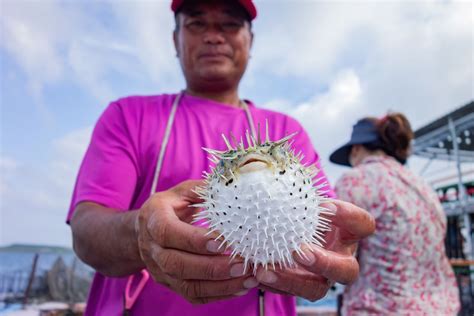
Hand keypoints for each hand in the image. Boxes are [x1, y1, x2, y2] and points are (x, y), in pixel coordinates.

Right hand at [136, 180, 257, 303]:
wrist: (145, 231)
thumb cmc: (171, 207)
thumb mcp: (182, 192)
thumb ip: (203, 189)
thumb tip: (233, 183)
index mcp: (153, 219)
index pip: (168, 232)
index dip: (194, 240)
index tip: (222, 241)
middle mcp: (152, 248)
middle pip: (178, 264)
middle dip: (212, 267)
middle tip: (242, 264)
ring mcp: (160, 270)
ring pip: (187, 285)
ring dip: (220, 285)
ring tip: (249, 279)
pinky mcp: (171, 284)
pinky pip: (194, 295)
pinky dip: (219, 294)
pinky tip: (241, 287)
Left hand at [255, 200, 374, 300]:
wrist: (288, 228)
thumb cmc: (299, 208)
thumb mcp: (302, 199)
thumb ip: (294, 190)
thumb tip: (260, 168)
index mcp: (347, 233)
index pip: (363, 225)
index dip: (349, 216)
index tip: (324, 205)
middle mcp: (340, 258)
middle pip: (347, 270)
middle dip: (325, 263)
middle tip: (299, 251)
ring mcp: (321, 277)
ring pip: (317, 290)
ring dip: (291, 280)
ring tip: (264, 271)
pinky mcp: (301, 287)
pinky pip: (290, 292)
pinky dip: (271, 283)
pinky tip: (254, 273)